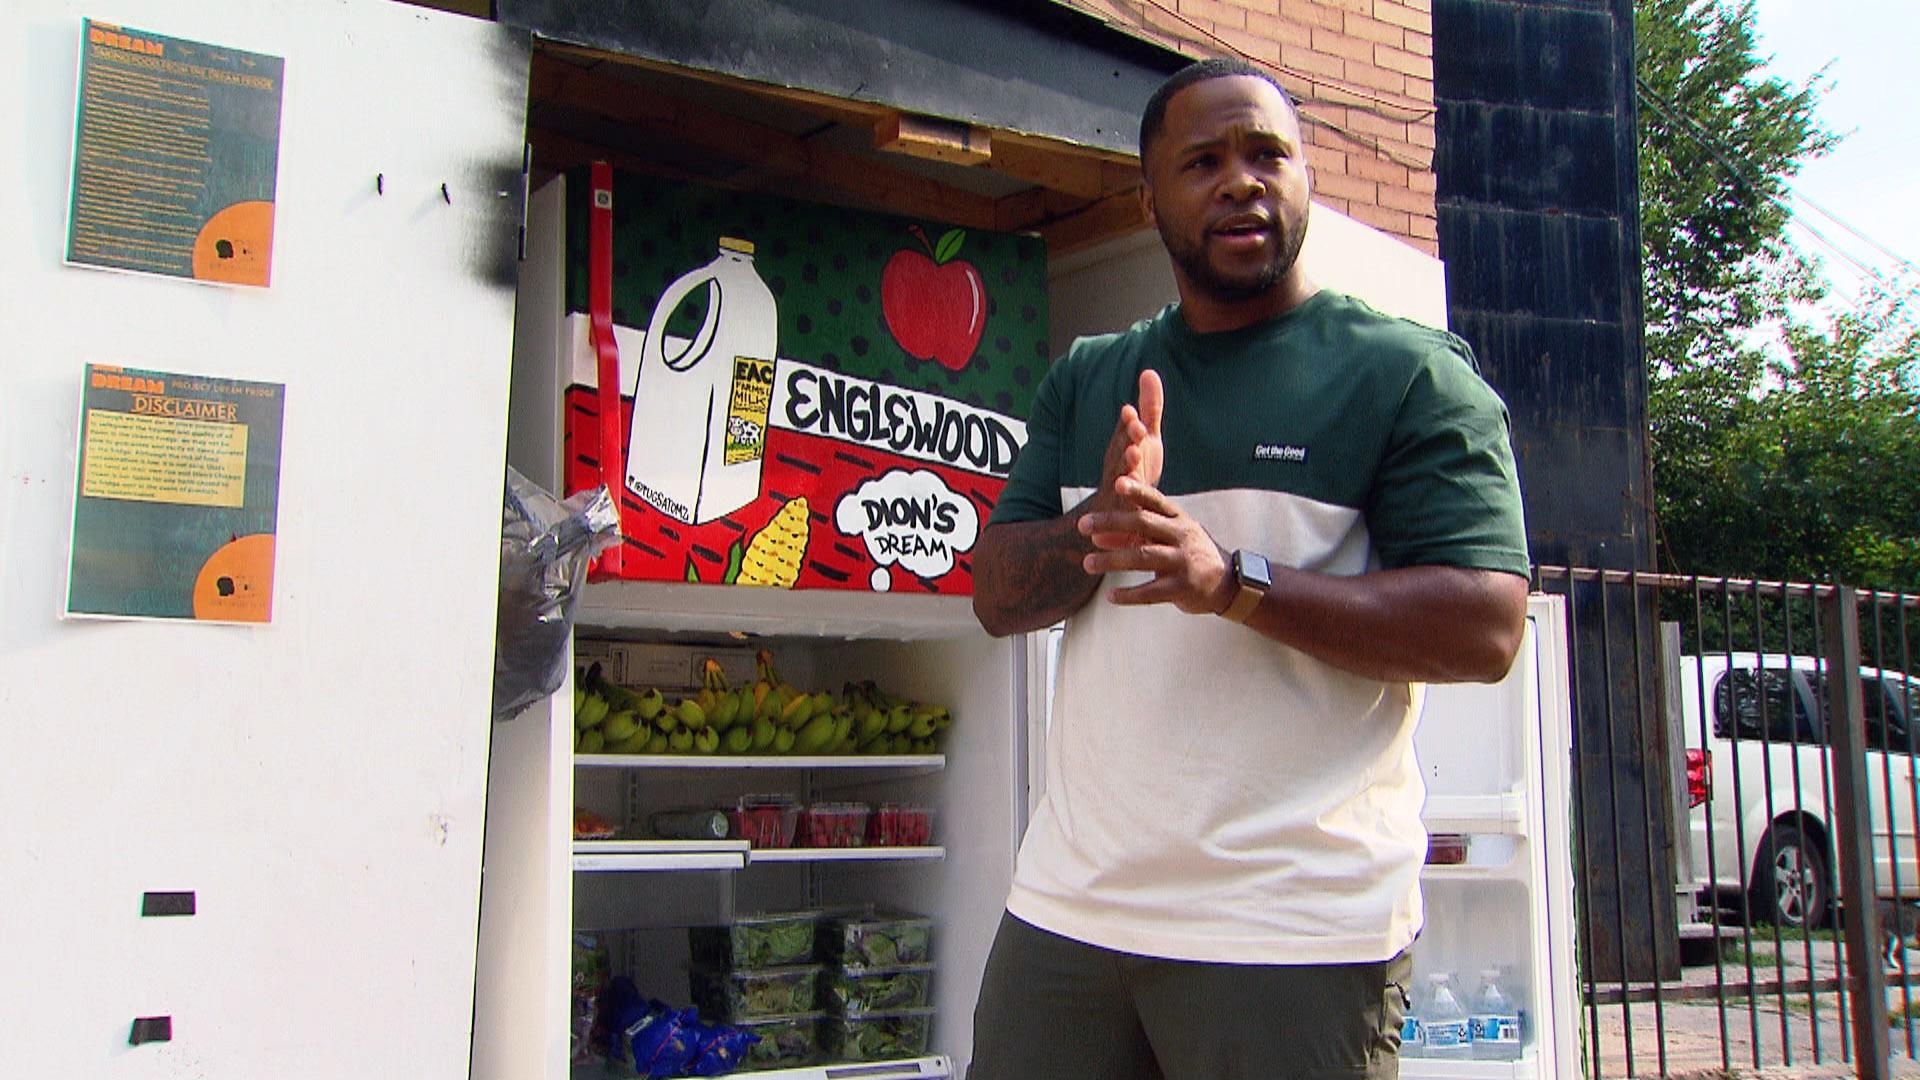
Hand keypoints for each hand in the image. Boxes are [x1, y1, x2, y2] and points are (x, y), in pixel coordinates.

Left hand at [1077, 475, 1236, 615]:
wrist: (1226, 583)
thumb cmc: (1190, 554)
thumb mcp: (1169, 537)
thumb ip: (1135, 535)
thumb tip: (1097, 538)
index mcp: (1178, 519)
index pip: (1155, 500)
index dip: (1137, 491)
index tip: (1117, 483)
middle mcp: (1181, 536)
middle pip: (1143, 524)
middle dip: (1111, 522)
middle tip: (1082, 525)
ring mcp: (1182, 562)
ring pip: (1142, 557)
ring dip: (1112, 560)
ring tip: (1088, 563)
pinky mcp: (1181, 588)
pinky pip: (1150, 592)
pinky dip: (1129, 595)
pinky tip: (1111, 596)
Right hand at [1089, 370, 1164, 547]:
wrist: (1117, 516)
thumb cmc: (1136, 470)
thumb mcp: (1146, 439)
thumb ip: (1149, 408)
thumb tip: (1149, 371)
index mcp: (1124, 450)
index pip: (1124, 435)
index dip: (1126, 424)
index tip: (1130, 410)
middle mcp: (1118, 469)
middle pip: (1120, 455)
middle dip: (1127, 442)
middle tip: (1136, 430)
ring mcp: (1120, 493)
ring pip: (1122, 480)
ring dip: (1127, 469)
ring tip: (1134, 456)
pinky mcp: (1125, 517)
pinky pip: (1127, 512)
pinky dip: (1128, 508)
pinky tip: (1134, 502)